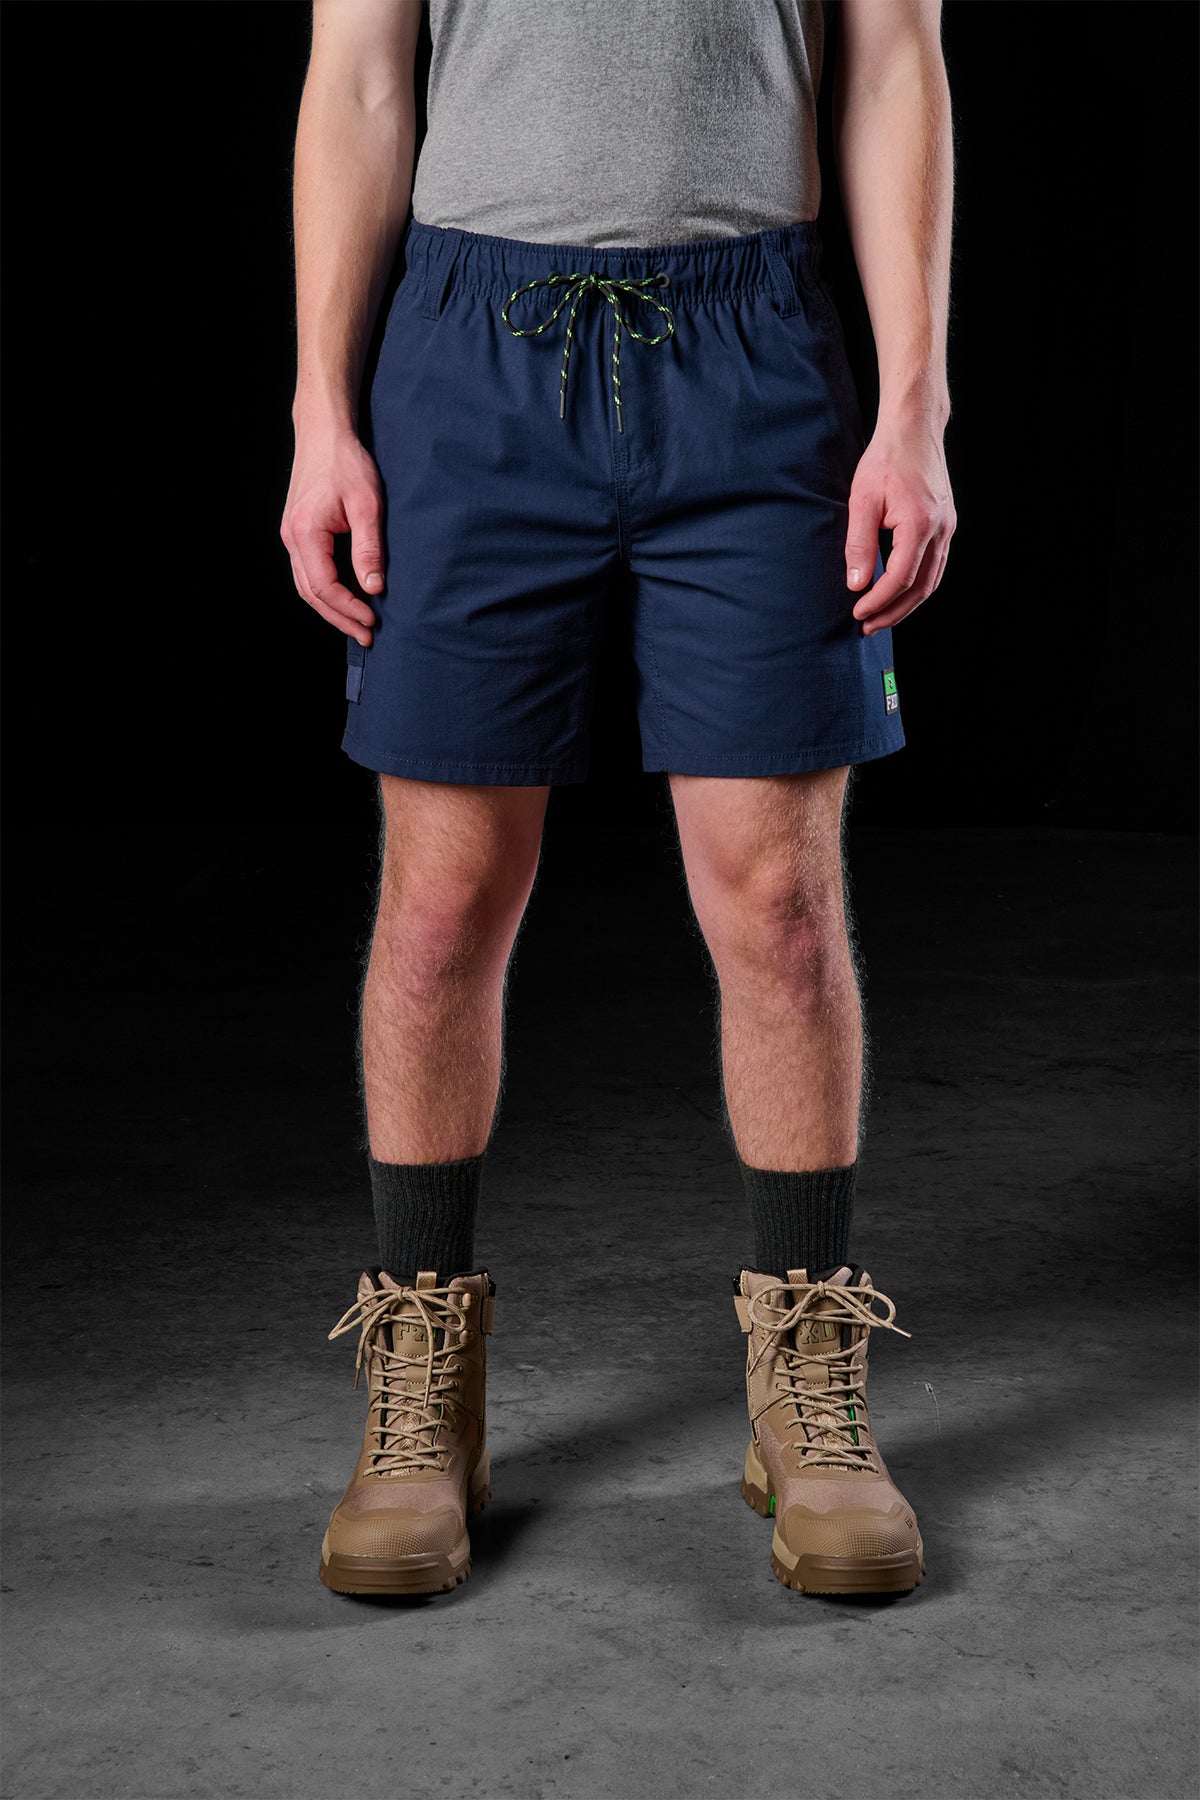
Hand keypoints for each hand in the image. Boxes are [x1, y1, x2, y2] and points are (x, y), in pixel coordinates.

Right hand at [280, 429, 384, 647]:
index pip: (324, 587)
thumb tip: (374, 588)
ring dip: (331, 610)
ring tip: (358, 625)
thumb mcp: (367, 504)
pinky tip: (345, 600)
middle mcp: (291, 538)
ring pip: (306, 586)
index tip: (373, 621)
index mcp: (305, 533)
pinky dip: (325, 592)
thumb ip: (369, 548)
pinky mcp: (298, 532)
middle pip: (311, 594)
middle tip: (367, 637)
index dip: (349, 609)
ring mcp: (291, 536)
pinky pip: (307, 573)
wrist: (324, 433)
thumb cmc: (347, 463)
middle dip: (340, 618)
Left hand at [844, 417, 955, 635]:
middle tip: (867, 626)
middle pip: (920, 588)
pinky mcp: (946, 524)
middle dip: (893, 612)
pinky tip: (898, 593)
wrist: (913, 430)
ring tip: (880, 617)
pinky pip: (935, 566)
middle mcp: (940, 530)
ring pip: (931, 581)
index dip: (878, 601)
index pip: (900, 578)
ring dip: (906, 604)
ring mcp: (947, 528)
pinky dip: (917, 586)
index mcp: (920, 524)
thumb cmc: (886, 460)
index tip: (857, 612)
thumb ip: (859, 544)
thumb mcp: (862, 500)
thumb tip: (856, 583)